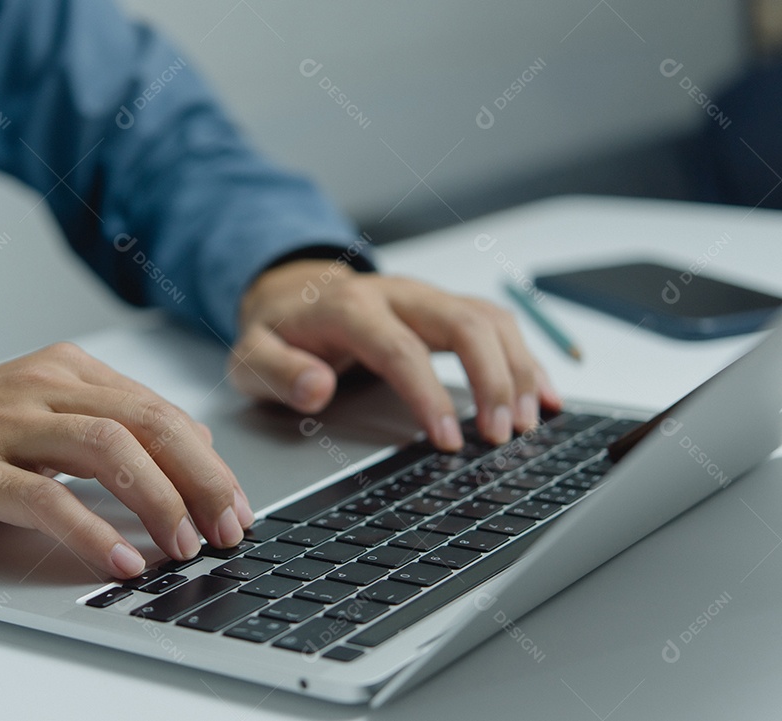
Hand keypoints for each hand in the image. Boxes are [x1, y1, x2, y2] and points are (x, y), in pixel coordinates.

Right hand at [0, 344, 253, 577]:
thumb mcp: (43, 415)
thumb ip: (110, 424)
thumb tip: (191, 449)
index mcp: (67, 370)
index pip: (159, 411)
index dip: (207, 461)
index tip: (234, 504)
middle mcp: (42, 387)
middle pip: (147, 424)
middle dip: (201, 479)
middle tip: (229, 526)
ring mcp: (6, 425)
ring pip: (108, 450)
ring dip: (159, 500)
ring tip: (184, 544)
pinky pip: (45, 497)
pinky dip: (89, 530)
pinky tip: (118, 558)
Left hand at [231, 260, 561, 448]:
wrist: (291, 293)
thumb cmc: (277, 331)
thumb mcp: (251, 355)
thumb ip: (278, 372)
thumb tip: (318, 389)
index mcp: (349, 307)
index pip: (401, 348)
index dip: (430, 395)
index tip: (450, 441)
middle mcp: (397, 295)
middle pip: (463, 323)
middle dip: (493, 379)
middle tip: (503, 435)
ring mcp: (426, 298)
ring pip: (490, 319)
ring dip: (519, 369)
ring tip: (529, 422)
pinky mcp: (444, 308)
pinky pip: (497, 324)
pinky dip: (527, 358)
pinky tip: (545, 395)